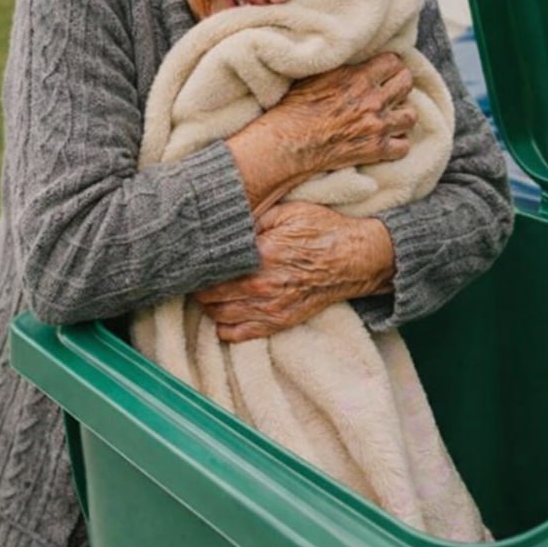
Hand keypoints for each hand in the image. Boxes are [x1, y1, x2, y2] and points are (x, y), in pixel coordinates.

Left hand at [194, 202, 394, 342]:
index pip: (210, 268)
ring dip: (208, 305)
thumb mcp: (286, 212)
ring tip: (208, 290)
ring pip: (217, 316)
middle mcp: (261, 287)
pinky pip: (236, 334)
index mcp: (260, 256)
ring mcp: (269, 309)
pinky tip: (224, 311)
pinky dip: (223, 326)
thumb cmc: (322, 230)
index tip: (191, 257)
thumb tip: (222, 223)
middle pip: (207, 295)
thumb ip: (252, 217)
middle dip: (198, 285)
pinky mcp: (278, 322)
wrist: (356, 259)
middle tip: (196, 273)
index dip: (197, 264)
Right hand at [227, 50, 416, 216]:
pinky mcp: (375, 150)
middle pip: (406, 83)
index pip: (393, 62)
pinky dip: (397, 145)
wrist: (289, 142)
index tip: (384, 72)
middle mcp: (372, 99)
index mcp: (358, 77)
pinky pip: (403, 146)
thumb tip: (352, 59)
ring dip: (401, 115)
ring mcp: (377, 126)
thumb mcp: (316, 76)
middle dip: (399, 85)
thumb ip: (342, 68)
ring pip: (410, 115)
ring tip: (390, 116)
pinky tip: (387, 141)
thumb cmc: (294, 109)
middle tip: (389, 91)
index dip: (389, 66)